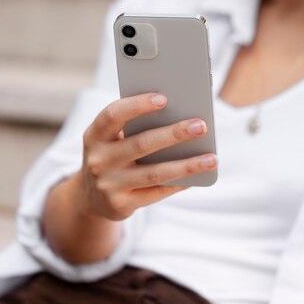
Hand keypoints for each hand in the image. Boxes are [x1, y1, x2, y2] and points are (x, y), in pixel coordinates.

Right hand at [80, 92, 216, 221]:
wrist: (91, 196)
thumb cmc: (113, 153)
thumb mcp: (112, 137)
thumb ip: (135, 126)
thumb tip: (180, 116)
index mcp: (94, 135)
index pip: (113, 115)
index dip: (137, 105)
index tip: (164, 99)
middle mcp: (98, 160)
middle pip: (141, 144)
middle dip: (174, 134)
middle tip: (201, 126)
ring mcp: (108, 184)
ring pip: (154, 173)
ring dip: (187, 165)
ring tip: (212, 158)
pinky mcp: (121, 204)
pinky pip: (157, 192)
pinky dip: (180, 183)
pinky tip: (199, 175)